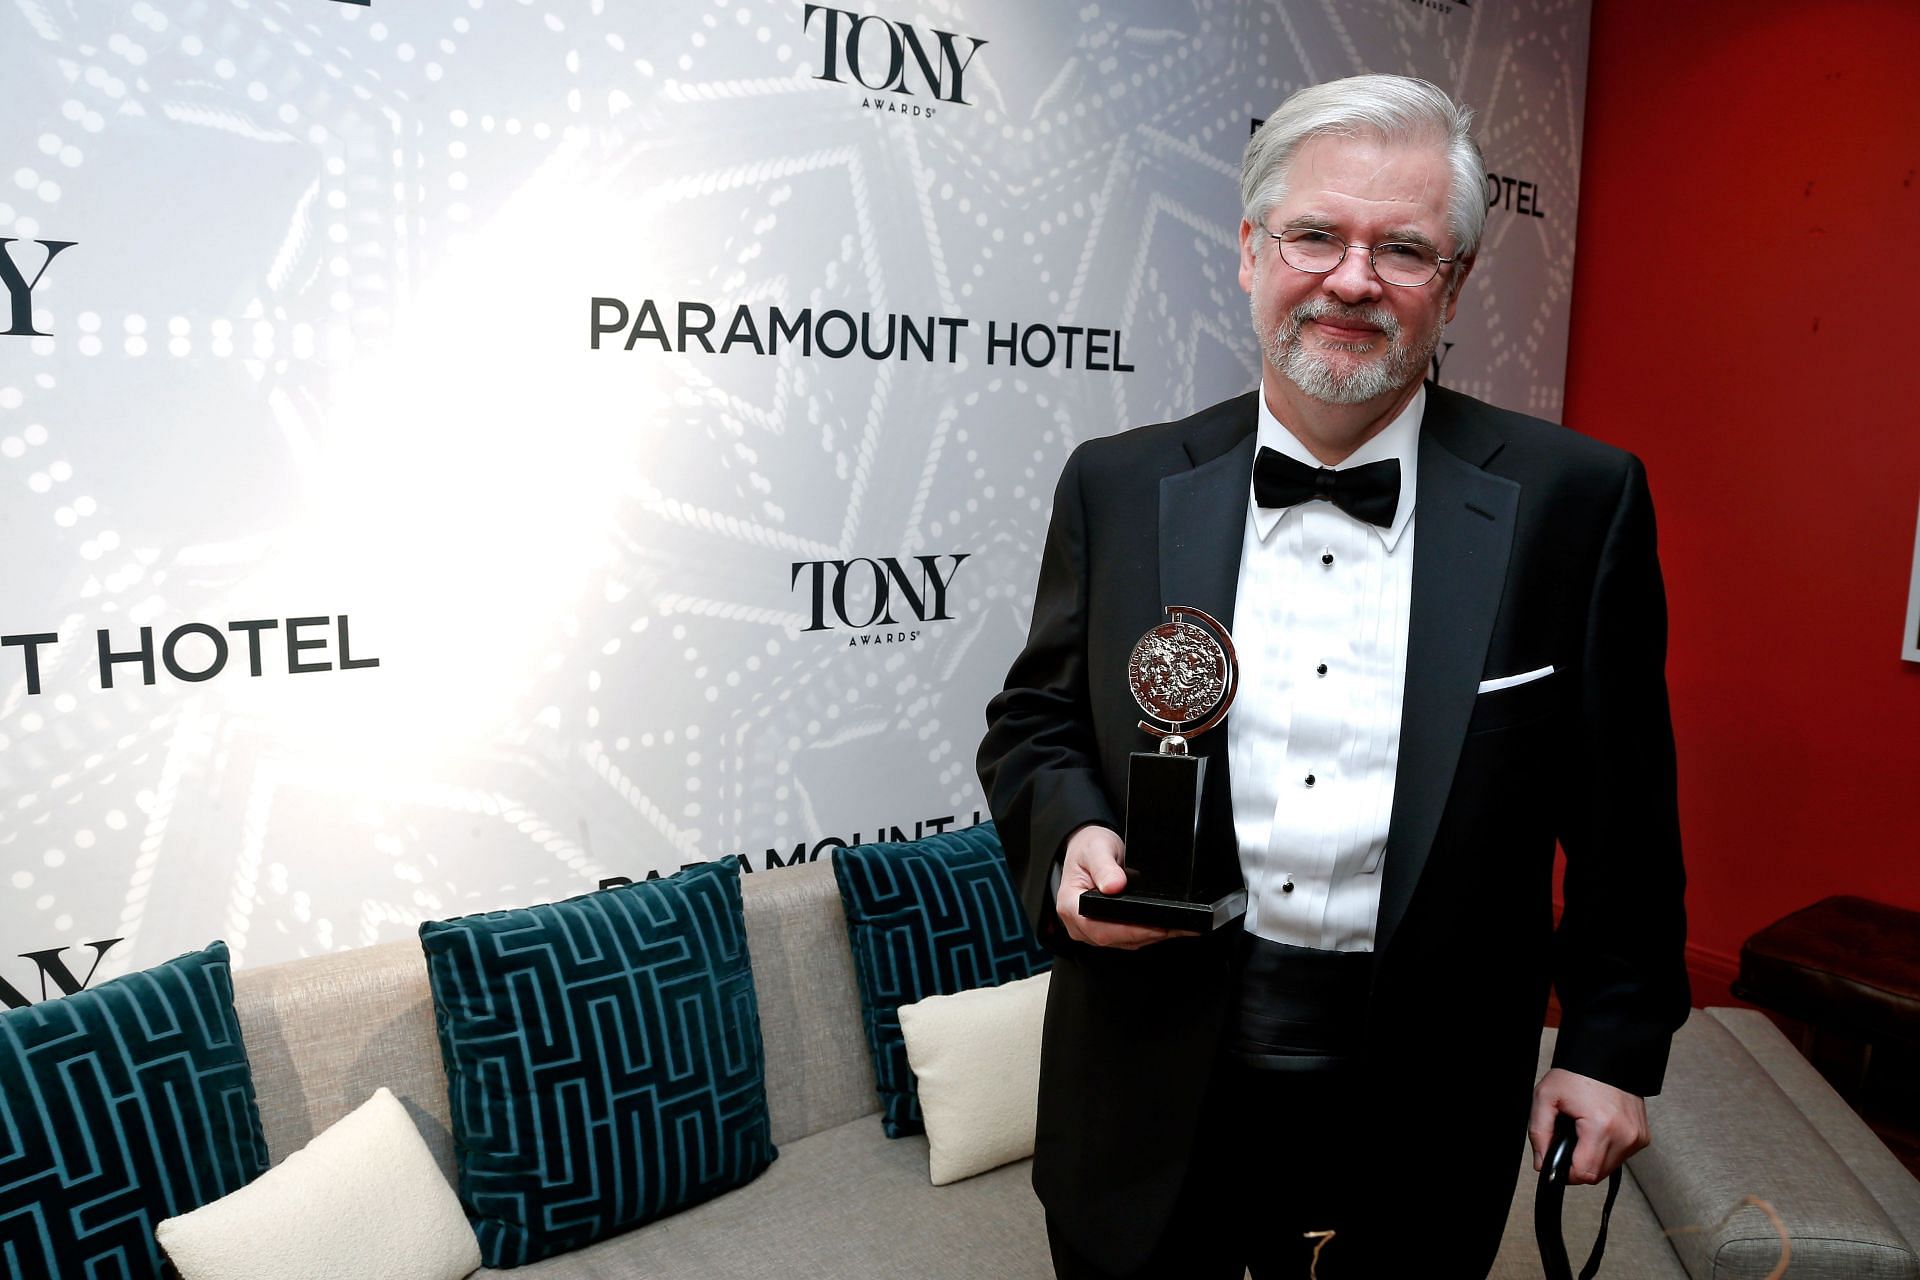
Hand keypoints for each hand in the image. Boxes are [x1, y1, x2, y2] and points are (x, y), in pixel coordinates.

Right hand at [1055, 825, 1193, 949]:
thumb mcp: (1096, 849)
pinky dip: (1148, 933)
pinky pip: (1128, 939)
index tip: (1154, 924)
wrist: (1086, 850)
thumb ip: (1104, 866)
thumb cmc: (1088, 849)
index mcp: (1070, 905)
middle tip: (1175, 925)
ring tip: (1177, 926)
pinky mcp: (1105, 932)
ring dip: (1152, 935)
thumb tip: (1114, 885)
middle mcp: (1077, 924)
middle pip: (1114, 939)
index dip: (1129, 930)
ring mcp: (1090, 931)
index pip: (1099, 928)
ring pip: (1124, 942)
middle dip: (1148, 934)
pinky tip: (1165, 925)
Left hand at [1529, 1067, 1649, 1184]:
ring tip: (1582, 1131)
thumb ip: (1539, 1133)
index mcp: (1602, 1127)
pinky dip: (1606, 1149)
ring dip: (1592, 1157)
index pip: (1585, 1174)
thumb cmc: (1577, 1073)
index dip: (1566, 1172)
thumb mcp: (1545, 1097)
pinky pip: (1620, 1156)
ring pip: (1609, 1168)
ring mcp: (1637, 1137)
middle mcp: (1625, 1136)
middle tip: (1568, 1139)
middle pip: (1597, 1175)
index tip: (1557, 1159)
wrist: (1607, 1056)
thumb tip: (1542, 1164)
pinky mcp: (1642, 1137)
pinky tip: (1597, 1130)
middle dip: (1578, 1164)